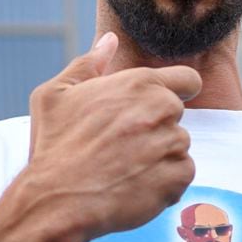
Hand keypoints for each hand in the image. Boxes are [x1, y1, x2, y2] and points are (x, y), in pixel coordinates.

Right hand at [0, 32, 200, 241]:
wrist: (57, 201)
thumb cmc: (53, 146)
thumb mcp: (55, 94)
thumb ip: (89, 63)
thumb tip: (110, 40)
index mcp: (139, 83)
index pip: (187, 79)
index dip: (180, 89)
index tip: (165, 101)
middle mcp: (162, 109)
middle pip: (175, 114)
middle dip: (155, 126)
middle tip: (120, 144)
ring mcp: (172, 143)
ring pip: (177, 146)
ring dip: (158, 156)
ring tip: (122, 167)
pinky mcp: (177, 177)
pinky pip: (181, 175)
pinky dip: (164, 183)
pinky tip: (133, 185)